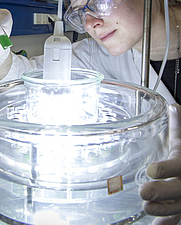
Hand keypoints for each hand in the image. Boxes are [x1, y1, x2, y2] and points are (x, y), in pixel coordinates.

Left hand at [139, 103, 180, 224]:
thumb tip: (173, 107)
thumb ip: (179, 127)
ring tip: (146, 207)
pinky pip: (175, 219)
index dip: (166, 169)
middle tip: (144, 191)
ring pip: (177, 207)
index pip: (178, 166)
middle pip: (177, 190)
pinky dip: (166, 223)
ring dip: (162, 210)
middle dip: (161, 192)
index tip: (151, 170)